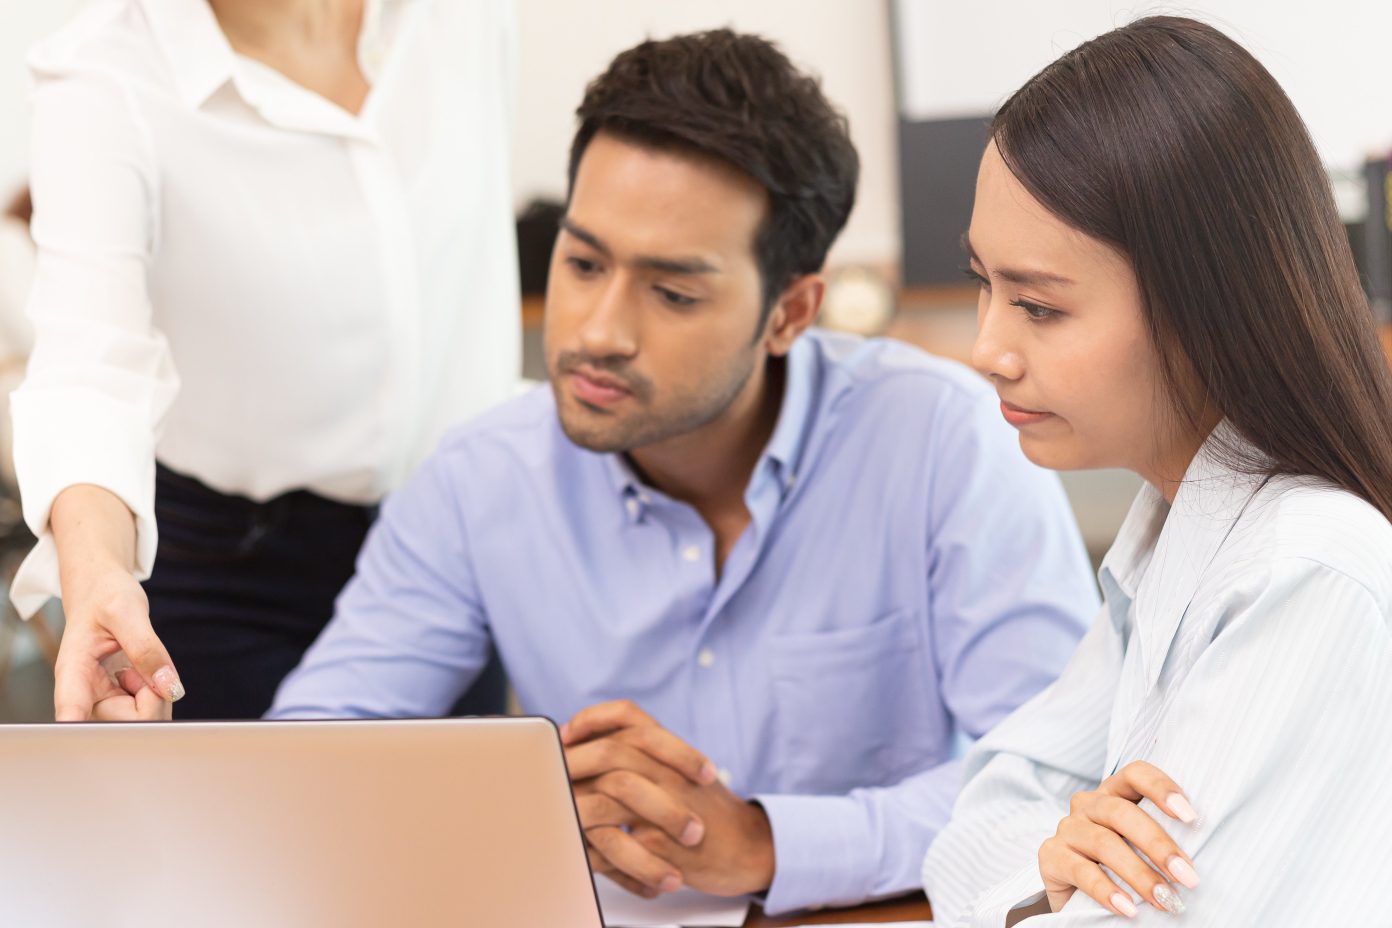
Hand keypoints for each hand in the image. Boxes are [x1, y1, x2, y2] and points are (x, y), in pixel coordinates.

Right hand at [54, 555, 182, 721]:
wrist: (102, 596)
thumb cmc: (105, 598)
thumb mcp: (126, 612)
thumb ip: (146, 648)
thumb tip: (168, 686)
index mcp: (72, 673)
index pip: (72, 712)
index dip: (79, 731)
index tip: (82, 742)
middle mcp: (84, 697)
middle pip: (125, 724)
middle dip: (151, 699)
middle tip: (145, 667)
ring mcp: (102, 704)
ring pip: (142, 724)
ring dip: (156, 697)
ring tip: (142, 667)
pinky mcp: (119, 706)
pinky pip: (150, 716)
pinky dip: (159, 697)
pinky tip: (146, 677)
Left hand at [562, 700, 774, 898]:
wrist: (750, 845)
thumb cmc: (705, 808)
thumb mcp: (680, 770)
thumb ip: (642, 756)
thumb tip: (583, 750)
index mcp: (669, 750)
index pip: (627, 715)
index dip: (592, 718)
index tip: (567, 733)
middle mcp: (670, 771)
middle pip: (610, 753)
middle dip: (571, 766)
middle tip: (548, 779)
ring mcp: (670, 807)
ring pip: (608, 800)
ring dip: (575, 811)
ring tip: (559, 819)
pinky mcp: (667, 846)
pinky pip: (619, 847)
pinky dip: (595, 852)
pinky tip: (585, 853)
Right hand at [1040, 761, 1199, 917]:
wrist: (1080, 898)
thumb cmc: (1122, 869)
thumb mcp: (1142, 850)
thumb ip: (1160, 844)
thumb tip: (1198, 863)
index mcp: (1114, 794)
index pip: (1136, 774)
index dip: (1161, 789)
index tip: (1190, 817)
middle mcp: (1088, 805)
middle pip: (1121, 812)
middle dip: (1158, 845)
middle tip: (1187, 876)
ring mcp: (1067, 829)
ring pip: (1103, 843)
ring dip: (1139, 874)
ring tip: (1165, 900)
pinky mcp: (1050, 856)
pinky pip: (1080, 870)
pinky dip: (1107, 891)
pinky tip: (1129, 908)